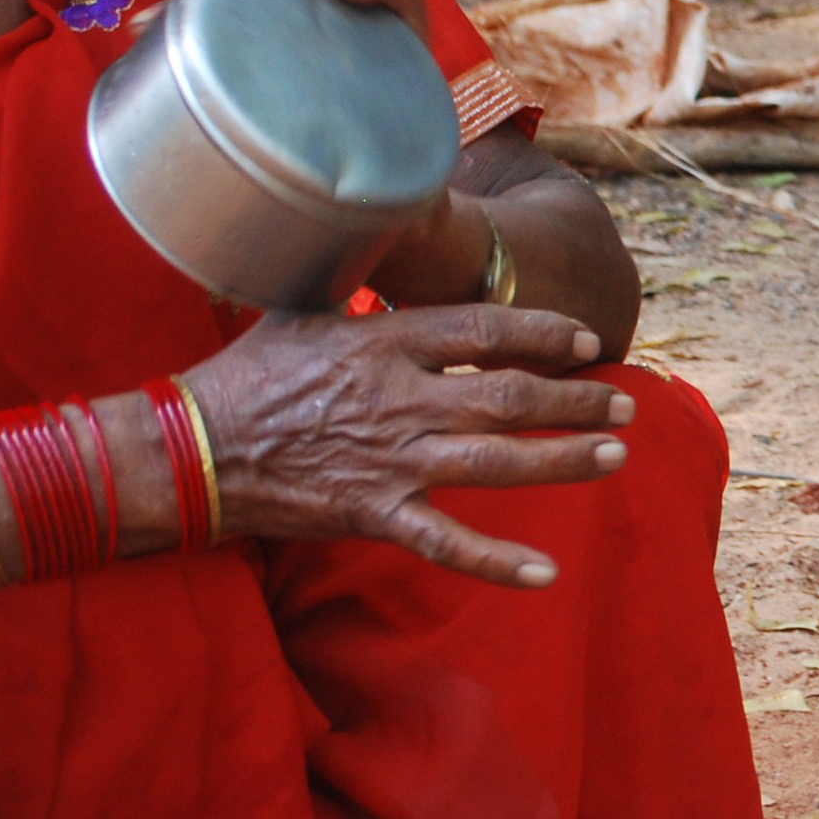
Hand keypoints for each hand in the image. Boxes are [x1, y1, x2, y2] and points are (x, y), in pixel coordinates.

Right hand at [184, 303, 630, 588]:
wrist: (193, 449)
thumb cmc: (250, 373)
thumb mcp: (306, 309)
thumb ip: (365, 291)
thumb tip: (398, 244)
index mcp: (385, 343)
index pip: (486, 329)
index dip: (545, 334)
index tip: (586, 340)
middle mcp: (399, 399)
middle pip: (510, 398)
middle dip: (577, 399)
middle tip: (625, 401)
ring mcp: (390, 460)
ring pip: (498, 463)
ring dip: (564, 460)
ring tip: (616, 455)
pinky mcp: (373, 513)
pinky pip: (446, 544)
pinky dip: (496, 561)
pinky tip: (546, 574)